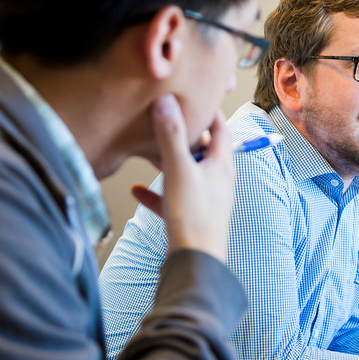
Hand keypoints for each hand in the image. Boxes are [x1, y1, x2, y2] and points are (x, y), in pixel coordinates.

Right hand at [131, 94, 233, 260]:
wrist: (196, 263)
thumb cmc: (193, 218)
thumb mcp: (179, 170)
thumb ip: (172, 136)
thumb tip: (167, 101)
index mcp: (222, 166)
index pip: (221, 130)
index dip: (210, 111)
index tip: (196, 96)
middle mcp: (218, 181)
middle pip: (204, 151)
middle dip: (186, 135)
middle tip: (169, 119)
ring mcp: (207, 200)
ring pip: (188, 173)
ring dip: (171, 162)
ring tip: (151, 152)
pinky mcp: (193, 218)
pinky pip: (173, 199)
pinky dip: (158, 192)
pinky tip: (137, 192)